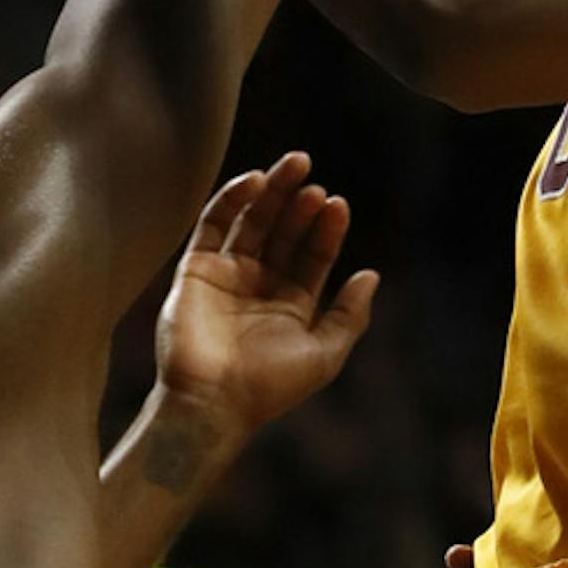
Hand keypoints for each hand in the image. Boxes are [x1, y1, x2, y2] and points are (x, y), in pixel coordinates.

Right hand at [154, 154, 377, 437]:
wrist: (213, 402)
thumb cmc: (270, 387)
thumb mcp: (324, 353)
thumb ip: (350, 315)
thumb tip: (372, 274)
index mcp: (290, 306)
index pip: (312, 256)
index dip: (326, 230)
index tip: (338, 205)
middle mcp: (259, 286)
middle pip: (284, 233)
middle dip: (300, 206)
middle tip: (315, 184)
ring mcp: (226, 276)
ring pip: (252, 222)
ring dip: (272, 192)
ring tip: (296, 165)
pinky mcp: (196, 270)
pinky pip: (213, 226)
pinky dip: (231, 200)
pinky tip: (255, 181)